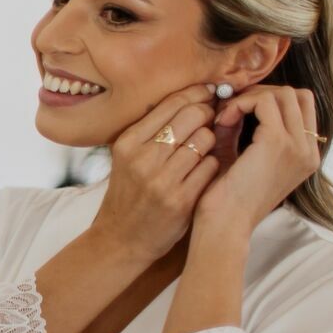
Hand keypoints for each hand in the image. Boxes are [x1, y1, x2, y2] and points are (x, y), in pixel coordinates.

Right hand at [86, 85, 222, 264]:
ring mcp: (162, 180)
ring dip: (210, 143)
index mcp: (128, 142)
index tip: (209, 93)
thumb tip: (192, 99)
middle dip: (208, 115)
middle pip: (193, 116)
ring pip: (206, 140)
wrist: (121, 239)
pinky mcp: (180, 199)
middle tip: (211, 121)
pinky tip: (203, 173)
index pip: (172, 103)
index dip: (197, 94)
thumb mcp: (128, 158)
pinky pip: (211, 167)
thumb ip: (153, 131)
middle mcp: (143, 158)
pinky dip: (212, 166)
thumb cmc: (130, 193)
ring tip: (202, 152)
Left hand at [194, 85, 320, 241]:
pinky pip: (263, 102)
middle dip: (260, 94)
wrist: (224, 227)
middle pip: (297, 95)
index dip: (268, 100)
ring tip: (224, 118)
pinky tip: (221, 121)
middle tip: (230, 110)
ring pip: (283, 94)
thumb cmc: (227, 200)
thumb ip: (244, 131)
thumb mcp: (243, 159)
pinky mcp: (276, 143)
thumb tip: (233, 102)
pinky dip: (239, 104)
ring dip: (249, 98)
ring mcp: (297, 146)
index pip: (301, 107)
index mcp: (306, 156)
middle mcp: (308, 150)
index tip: (237, 111)